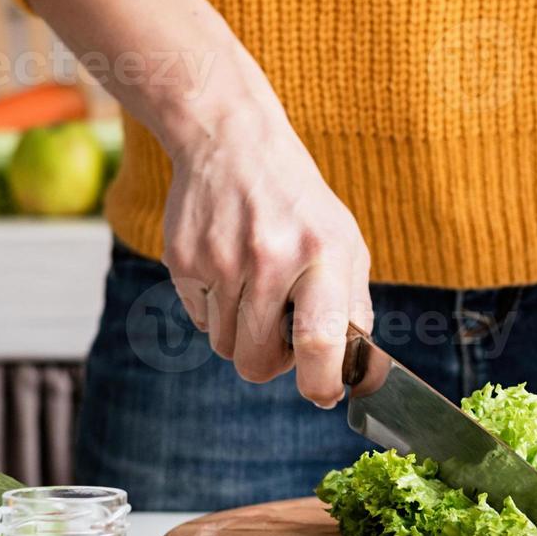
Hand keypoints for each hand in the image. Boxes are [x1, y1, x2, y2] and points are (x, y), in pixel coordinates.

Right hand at [159, 114, 373, 406]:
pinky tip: (228, 269)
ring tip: (255, 290)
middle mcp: (270, 256)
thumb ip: (352, 308)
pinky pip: (199, 321)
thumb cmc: (299, 204)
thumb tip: (353, 375)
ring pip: (225, 346)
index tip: (322, 393)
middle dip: (271, 364)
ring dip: (242, 334)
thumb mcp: (343, 243)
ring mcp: (221, 259)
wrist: (233, 142)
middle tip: (282, 337)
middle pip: (258, 361)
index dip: (321, 383)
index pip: (320, 340)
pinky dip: (215, 309)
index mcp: (323, 253)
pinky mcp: (183, 260)